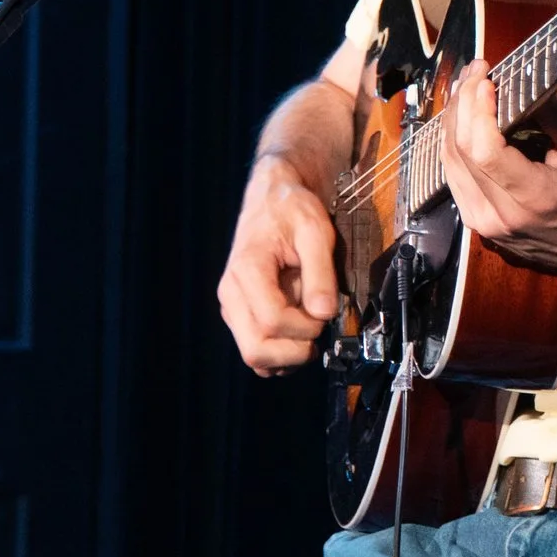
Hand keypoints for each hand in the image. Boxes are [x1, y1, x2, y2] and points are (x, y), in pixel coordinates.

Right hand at [217, 153, 339, 375]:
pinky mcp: (239, 314)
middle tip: (317, 330)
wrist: (272, 199)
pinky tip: (298, 332)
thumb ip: (320, 272)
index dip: (306, 326)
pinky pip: (256, 350)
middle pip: (255, 350)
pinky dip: (280, 354)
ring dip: (287, 356)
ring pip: (254, 356)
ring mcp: (232, 307)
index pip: (273, 320)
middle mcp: (231, 293)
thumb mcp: (315, 230)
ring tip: (308, 328)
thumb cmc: (292, 211)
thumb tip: (324, 313)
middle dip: (294, 351)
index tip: (325, 312)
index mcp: (247, 270)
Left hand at [440, 60, 556, 279]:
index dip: (477, 111)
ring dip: (454, 118)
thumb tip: (520, 77)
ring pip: (449, 161)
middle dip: (463, 103)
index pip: (485, 152)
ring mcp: (483, 223)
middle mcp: (501, 215)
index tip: (485, 79)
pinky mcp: (475, 222)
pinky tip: (464, 117)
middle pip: (461, 151)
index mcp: (534, 197)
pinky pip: (453, 174)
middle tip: (476, 70)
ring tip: (467, 86)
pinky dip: (455, 140)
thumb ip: (551, 113)